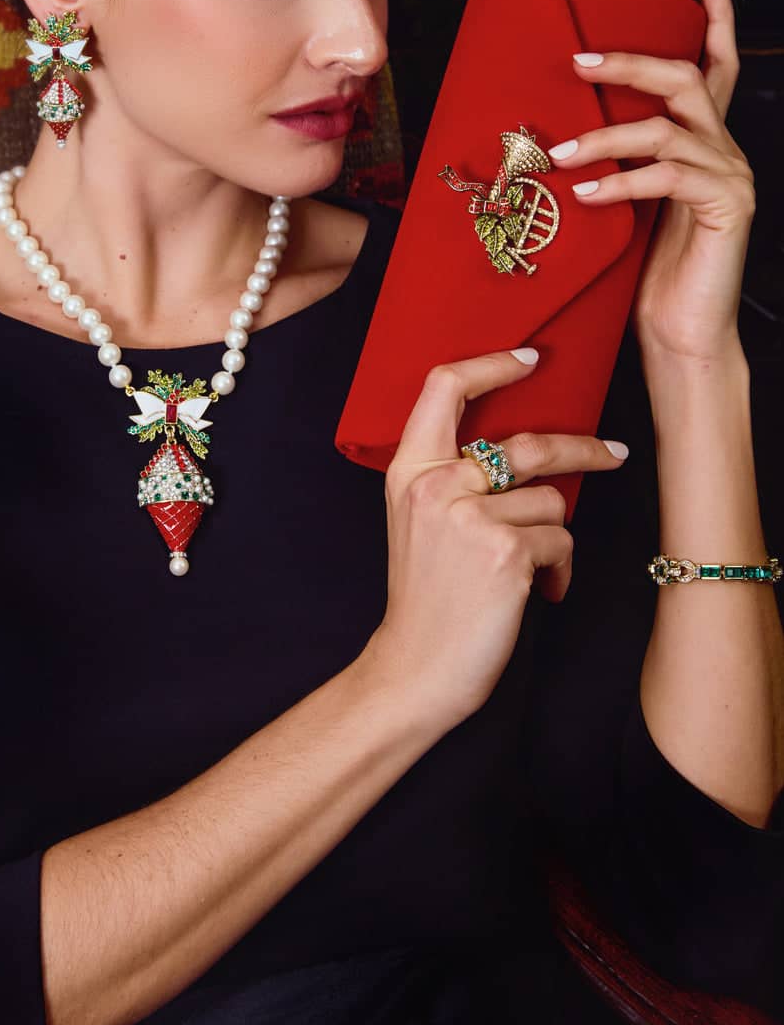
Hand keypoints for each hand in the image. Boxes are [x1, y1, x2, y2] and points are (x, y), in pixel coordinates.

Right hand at [363, 349, 626, 731]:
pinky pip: (561, 539)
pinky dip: (561, 568)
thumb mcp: (420, 522)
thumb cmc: (426, 599)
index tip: (531, 357)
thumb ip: (452, 478)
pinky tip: (541, 592)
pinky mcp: (507, 550)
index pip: (444, 387)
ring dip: (554, 536)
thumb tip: (521, 449)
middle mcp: (436, 484)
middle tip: (615, 452)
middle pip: (526, 442)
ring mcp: (470, 516)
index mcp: (409, 471)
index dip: (492, 364)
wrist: (416, 667)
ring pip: (552, 499)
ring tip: (536, 569)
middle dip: (582, 448)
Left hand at [547, 0, 753, 363]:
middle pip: (687, 78)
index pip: (717, 68)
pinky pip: (669, 176)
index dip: (717, 18)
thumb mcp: (625, 204)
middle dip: (630, 63)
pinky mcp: (728, 207)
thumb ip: (617, 162)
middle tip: (578, 61)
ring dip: (605, 135)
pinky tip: (587, 194)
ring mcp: (731, 176)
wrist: (680, 333)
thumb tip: (559, 131)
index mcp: (704, 142)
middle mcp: (725, 150)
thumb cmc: (644, 274)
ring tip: (558, 153)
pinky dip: (622, 181)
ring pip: (667, 128)